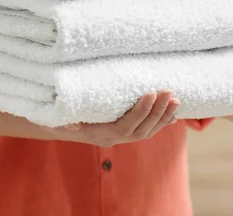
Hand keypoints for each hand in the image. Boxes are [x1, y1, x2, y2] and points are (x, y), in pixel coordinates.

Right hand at [49, 91, 179, 146]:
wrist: (62, 126)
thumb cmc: (59, 119)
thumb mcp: (57, 120)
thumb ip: (64, 122)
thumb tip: (72, 124)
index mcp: (101, 135)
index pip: (125, 127)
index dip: (140, 112)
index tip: (151, 93)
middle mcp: (114, 139)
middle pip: (141, 130)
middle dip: (157, 112)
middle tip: (169, 92)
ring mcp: (122, 137)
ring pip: (148, 131)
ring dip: (164, 116)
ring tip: (176, 99)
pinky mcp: (127, 132)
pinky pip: (148, 130)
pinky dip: (162, 121)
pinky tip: (174, 112)